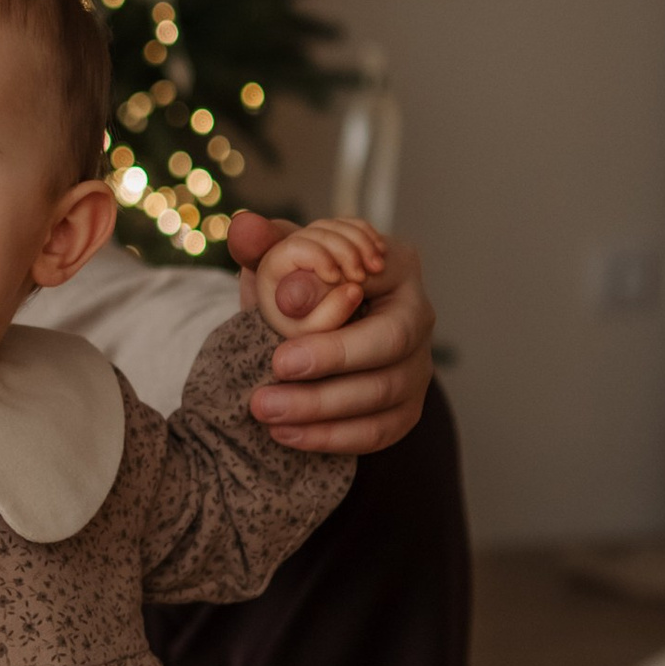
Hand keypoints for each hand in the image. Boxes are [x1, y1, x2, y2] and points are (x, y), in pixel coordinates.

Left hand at [228, 213, 434, 456]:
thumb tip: (245, 228)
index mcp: (394, 267)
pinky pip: (379, 432)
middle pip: (391, 340)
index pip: (375, 278)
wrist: (309, 336)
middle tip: (276, 366)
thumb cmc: (301, 288)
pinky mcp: (406, 410)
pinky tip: (286, 434)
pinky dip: (332, 437)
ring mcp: (418, 367)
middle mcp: (418, 315)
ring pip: (384, 393)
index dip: (334, 297)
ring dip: (322, 406)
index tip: (282, 307)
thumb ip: (264, 244)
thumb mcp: (282, 259)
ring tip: (265, 408)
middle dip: (332, 358)